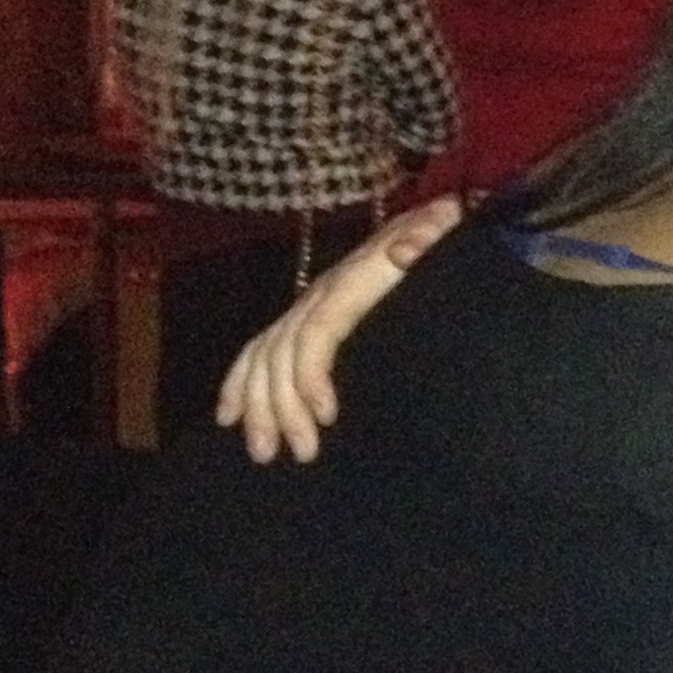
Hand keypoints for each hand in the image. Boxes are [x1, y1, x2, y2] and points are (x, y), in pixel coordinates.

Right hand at [214, 195, 461, 461]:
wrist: (438, 220)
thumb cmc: (444, 236)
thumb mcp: (443, 231)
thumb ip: (429, 236)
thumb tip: (404, 251)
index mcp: (354, 280)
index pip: (317, 330)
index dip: (311, 373)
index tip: (327, 416)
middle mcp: (322, 291)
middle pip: (283, 350)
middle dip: (284, 406)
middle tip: (304, 453)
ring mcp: (311, 303)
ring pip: (264, 355)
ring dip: (259, 406)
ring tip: (267, 453)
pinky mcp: (308, 316)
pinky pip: (259, 348)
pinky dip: (239, 383)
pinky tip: (229, 420)